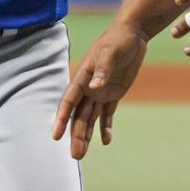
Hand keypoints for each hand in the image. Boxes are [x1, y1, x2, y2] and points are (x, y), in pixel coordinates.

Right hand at [54, 21, 147, 159]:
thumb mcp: (111, 52)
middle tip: (75, 156)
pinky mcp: (113, 94)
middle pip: (78, 116)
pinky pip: (107, 115)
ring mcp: (100, 92)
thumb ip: (103, 70)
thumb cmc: (119, 39)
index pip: (69, 101)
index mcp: (83, 77)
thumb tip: (94, 88)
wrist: (133, 34)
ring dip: (86, 136)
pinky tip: (106, 141)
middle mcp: (88, 88)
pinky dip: (105, 128)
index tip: (56, 136)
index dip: (62, 118)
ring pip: (89, 118)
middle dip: (75, 135)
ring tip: (81, 155)